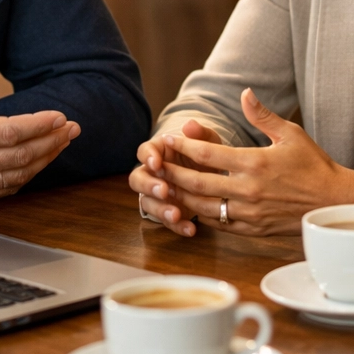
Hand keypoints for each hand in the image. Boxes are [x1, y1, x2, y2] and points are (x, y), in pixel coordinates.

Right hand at [0, 53, 79, 205]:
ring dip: (45, 158)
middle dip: (52, 141)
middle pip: (21, 154)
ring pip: (18, 174)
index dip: (39, 124)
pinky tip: (39, 162)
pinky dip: (27, 176)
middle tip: (72, 129)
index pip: (10, 132)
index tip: (60, 117)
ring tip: (62, 143)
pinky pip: (6, 189)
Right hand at [129, 120, 225, 235]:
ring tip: (176, 215)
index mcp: (158, 152)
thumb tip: (190, 124)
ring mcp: (157, 195)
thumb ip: (200, 134)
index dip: (148, 157)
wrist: (215, 177)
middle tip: (164, 190)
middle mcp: (152, 174)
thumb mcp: (208, 142)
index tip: (157, 163)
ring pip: (147, 203)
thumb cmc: (206, 155)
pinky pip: (165, 221)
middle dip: (149, 186)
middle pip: (138, 179)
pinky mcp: (166, 212)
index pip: (144, 151)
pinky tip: (190, 229)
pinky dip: (177, 226)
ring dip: (160, 210)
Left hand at [134, 89, 353, 236]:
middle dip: (173, 172)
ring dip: (180, 197)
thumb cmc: (314, 165)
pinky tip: (189, 207)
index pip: (208, 154)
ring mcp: (250, 213)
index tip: (169, 139)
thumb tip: (244, 93)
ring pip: (203, 207)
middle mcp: (249, 190)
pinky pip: (219, 224)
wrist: (336, 203)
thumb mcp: (290, 134)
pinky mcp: (253, 230)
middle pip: (197, 183)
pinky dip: (200, 216)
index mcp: (255, 163)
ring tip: (164, 185)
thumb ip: (262, 115)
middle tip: (155, 164)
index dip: (184, 147)